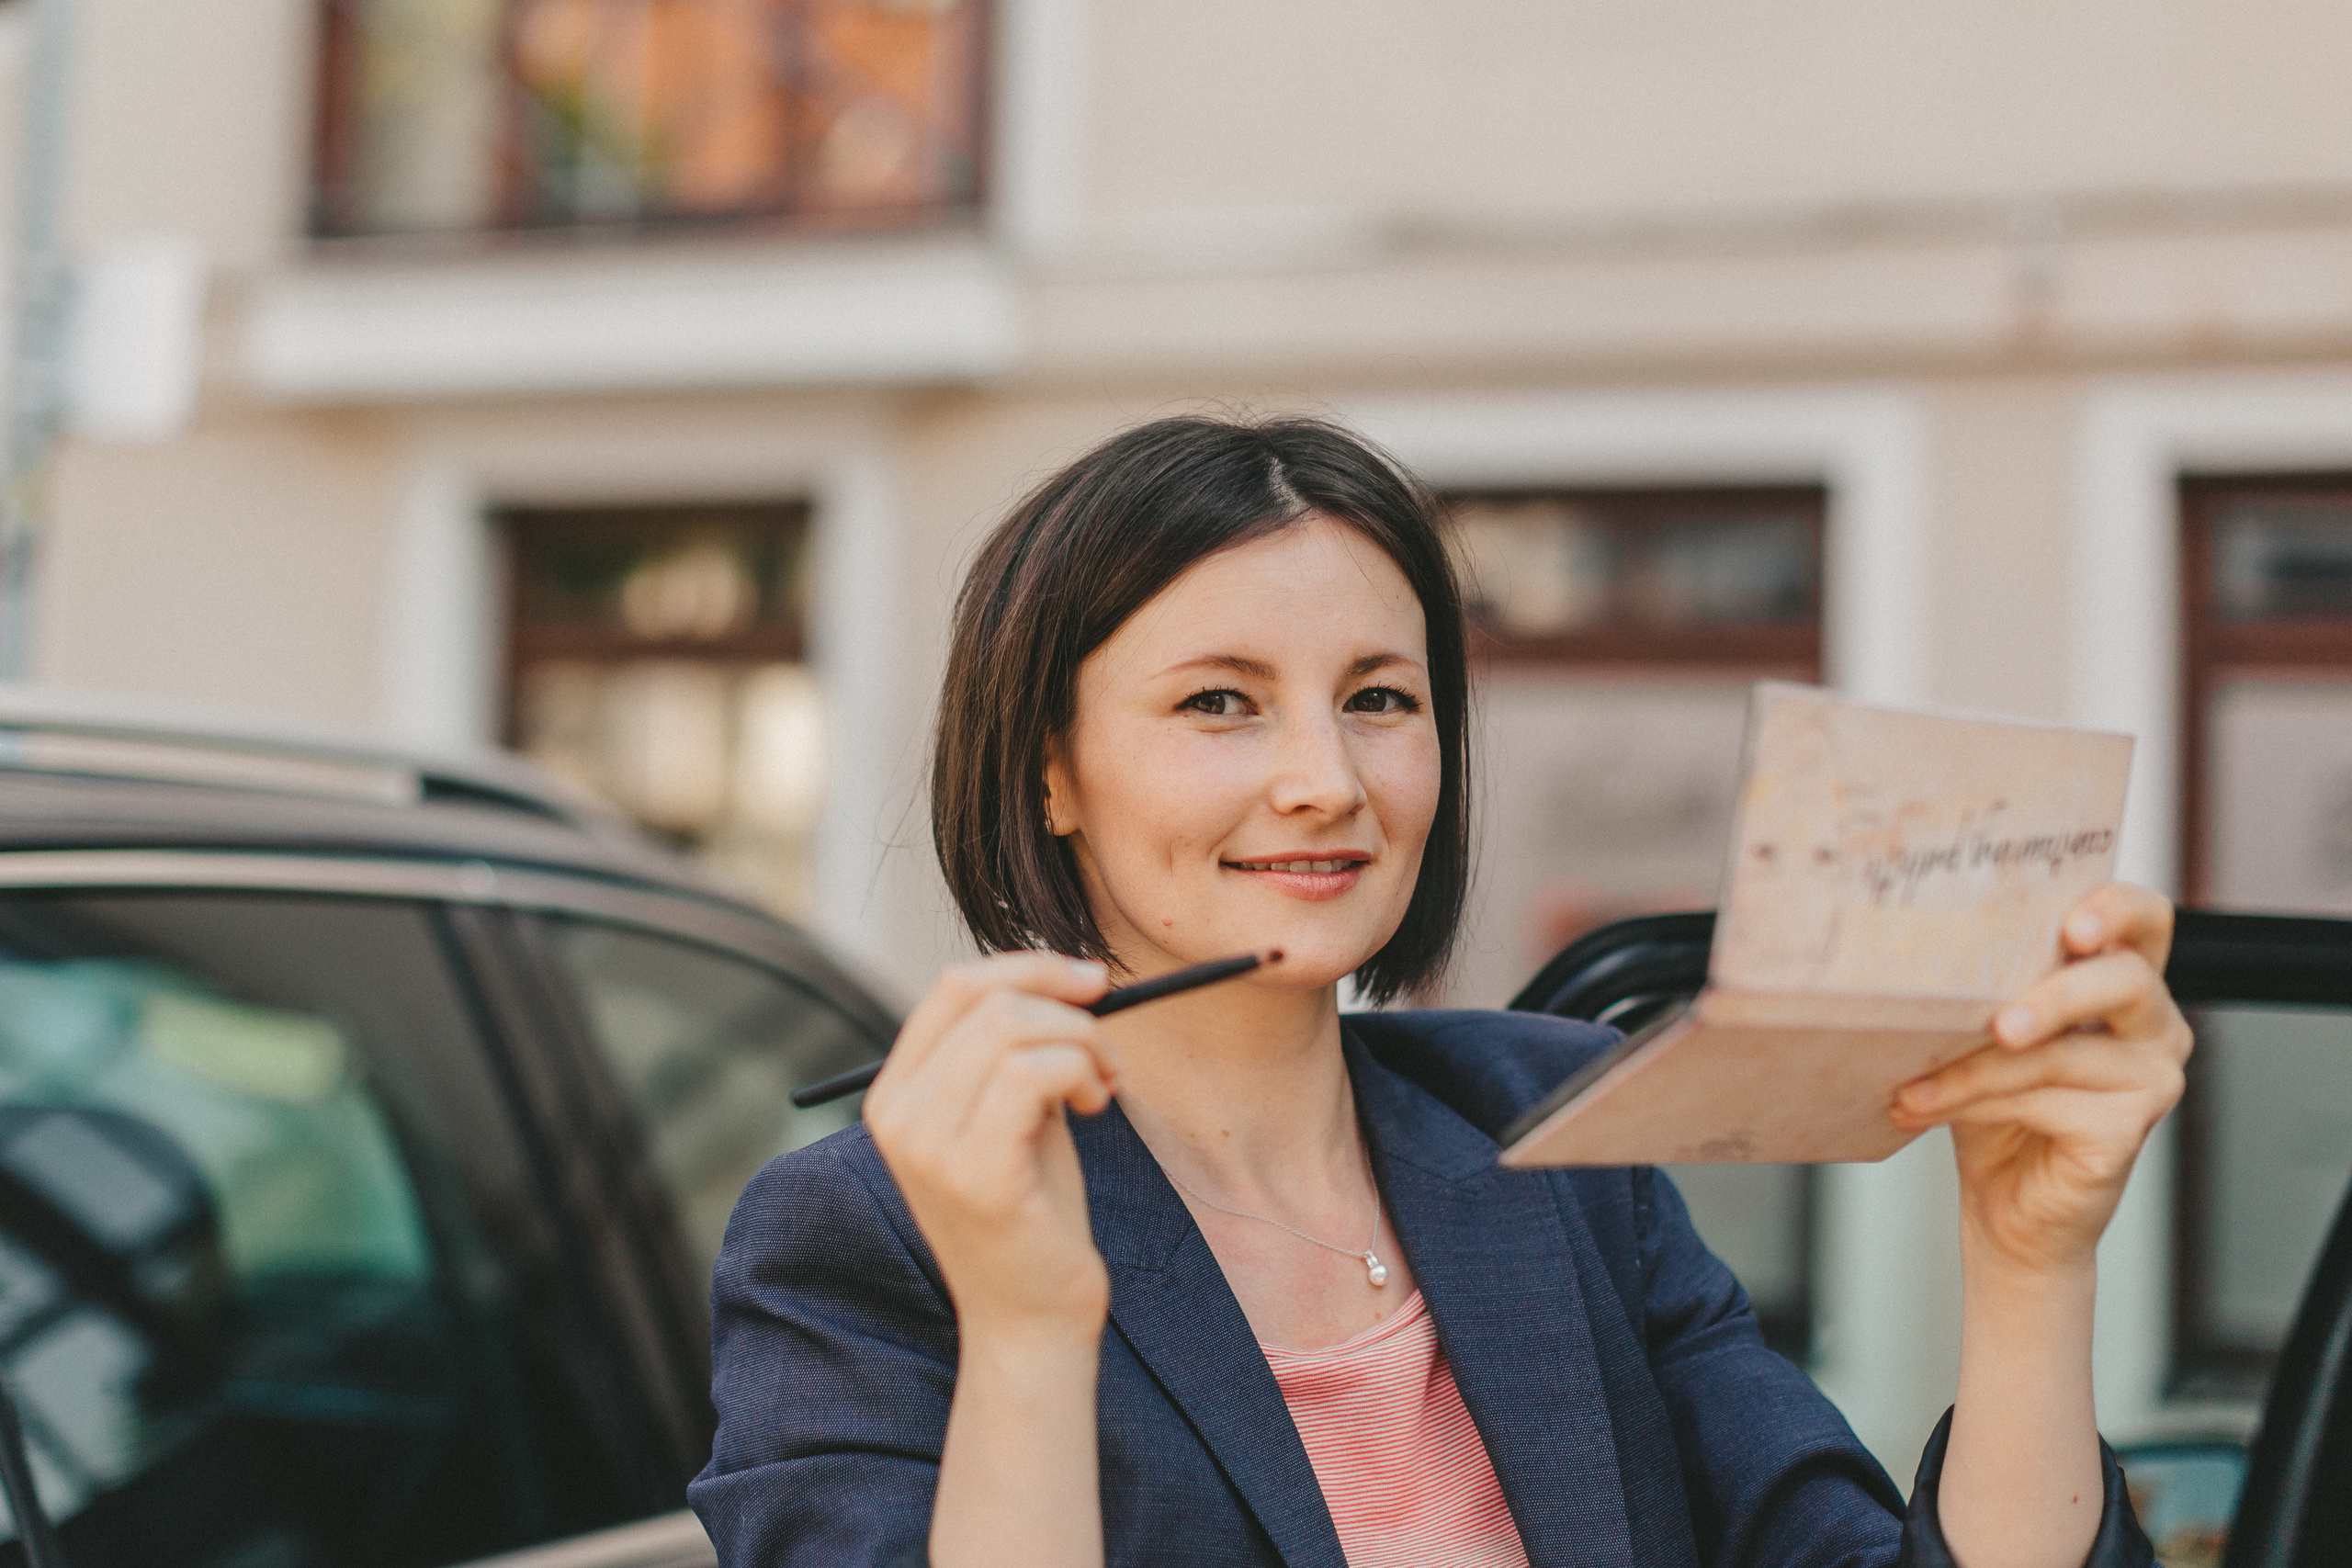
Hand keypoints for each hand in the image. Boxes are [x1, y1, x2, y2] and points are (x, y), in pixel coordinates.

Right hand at [864, 953, 1118, 1338]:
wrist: (1031, 1318)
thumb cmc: (1032, 1213)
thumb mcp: (1013, 1114)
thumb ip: (1013, 1052)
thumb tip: (1061, 977)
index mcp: (896, 1094)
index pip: (954, 987)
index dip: (1031, 967)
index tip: (1092, 982)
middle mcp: (896, 1115)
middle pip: (985, 997)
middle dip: (1066, 1005)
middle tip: (1108, 1050)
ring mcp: (928, 1146)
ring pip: (1013, 1027)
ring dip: (1083, 1043)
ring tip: (1103, 1086)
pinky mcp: (974, 1175)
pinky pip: (1035, 1073)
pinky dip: (1081, 1072)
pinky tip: (1095, 1107)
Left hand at [1890, 883, 2192, 1279]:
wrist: (2004, 1204)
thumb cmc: (1996, 1108)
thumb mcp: (1983, 1033)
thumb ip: (1985, 989)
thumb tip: (1922, 958)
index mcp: (2121, 980)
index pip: (2146, 918)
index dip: (2117, 910)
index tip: (2072, 925)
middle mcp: (2153, 1024)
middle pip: (2124, 979)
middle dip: (2054, 994)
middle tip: (1997, 1023)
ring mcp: (2152, 1079)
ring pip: (2060, 1053)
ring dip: (1972, 1069)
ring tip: (1910, 1086)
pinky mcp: (2130, 1130)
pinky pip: (2046, 1103)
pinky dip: (1975, 1103)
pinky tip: (1927, 1108)